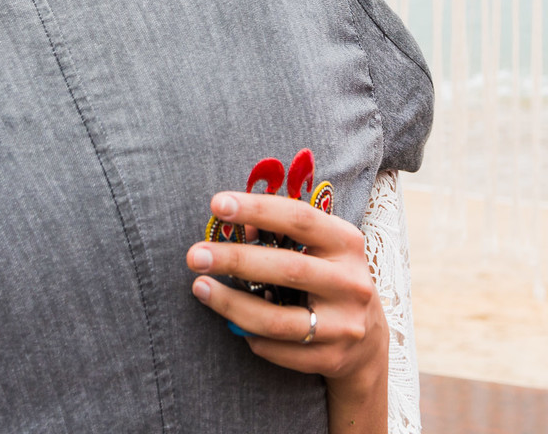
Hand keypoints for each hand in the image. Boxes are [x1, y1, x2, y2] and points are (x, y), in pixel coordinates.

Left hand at [187, 191, 386, 431]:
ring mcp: (345, 325)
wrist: (367, 340)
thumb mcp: (316, 249)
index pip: (299, 218)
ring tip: (200, 287)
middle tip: (195, 255)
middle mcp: (351, 283)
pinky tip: (232, 322)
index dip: (257, 209)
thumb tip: (231, 223)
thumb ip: (279, 232)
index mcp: (346, 244)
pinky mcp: (332, 359)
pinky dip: (249, 335)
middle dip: (235, 260)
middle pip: (287, 269)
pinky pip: (277, 350)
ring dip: (231, 304)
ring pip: (276, 320)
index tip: (217, 204)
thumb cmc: (326, 278)